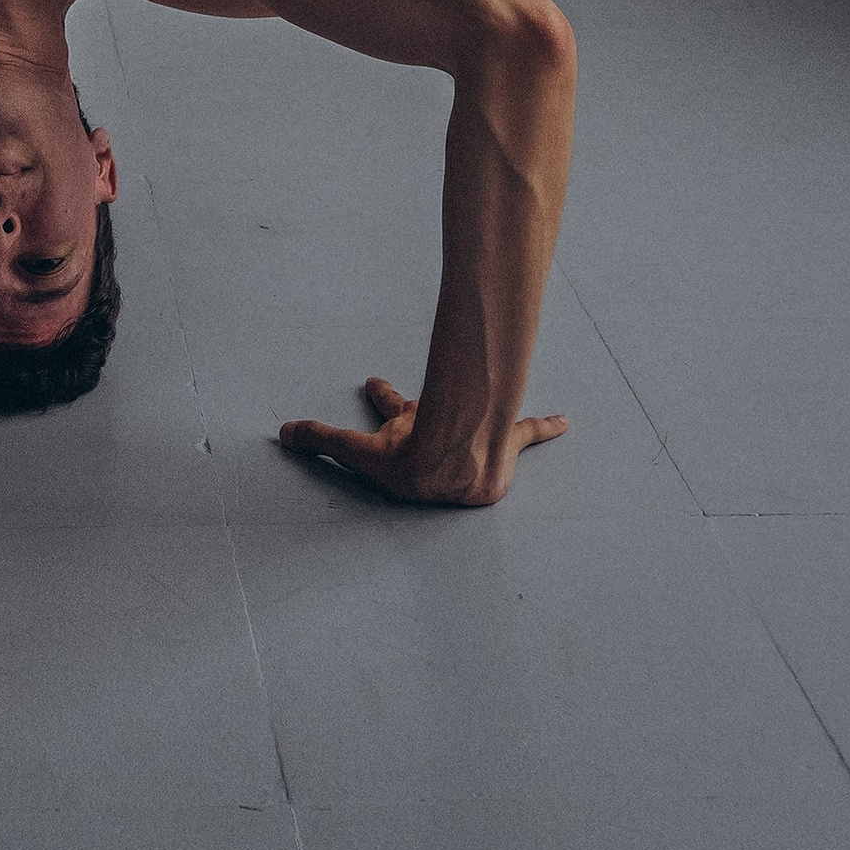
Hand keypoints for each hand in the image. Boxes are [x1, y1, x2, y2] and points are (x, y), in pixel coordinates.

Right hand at [279, 374, 567, 506]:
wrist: (453, 470)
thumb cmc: (412, 464)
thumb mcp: (359, 453)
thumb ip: (322, 442)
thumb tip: (282, 433)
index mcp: (413, 426)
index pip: (393, 408)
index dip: (382, 396)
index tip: (374, 380)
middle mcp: (444, 425)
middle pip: (436, 409)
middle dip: (426, 402)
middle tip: (431, 389)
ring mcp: (471, 435)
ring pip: (478, 416)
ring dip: (487, 411)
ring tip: (502, 407)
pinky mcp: (506, 447)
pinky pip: (530, 433)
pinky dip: (546, 426)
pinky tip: (567, 421)